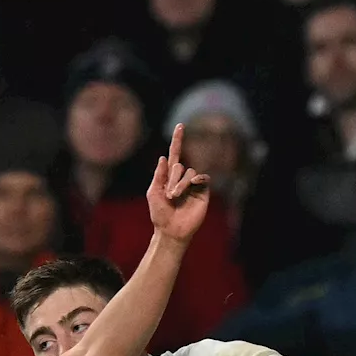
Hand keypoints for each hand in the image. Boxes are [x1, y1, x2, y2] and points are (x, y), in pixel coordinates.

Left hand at [146, 123, 210, 243]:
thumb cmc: (159, 214)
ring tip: (175, 197)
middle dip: (172, 178)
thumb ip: (159, 174)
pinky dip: (196, 180)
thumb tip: (164, 156)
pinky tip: (192, 186)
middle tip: (169, 195)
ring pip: (189, 172)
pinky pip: (202, 177)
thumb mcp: (153, 192)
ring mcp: (193, 185)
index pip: (175, 154)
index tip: (180, 125)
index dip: (178, 140)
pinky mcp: (203, 192)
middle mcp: (182, 178)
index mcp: (169, 176)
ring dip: (180, 184)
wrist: (171, 230)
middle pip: (179, 165)